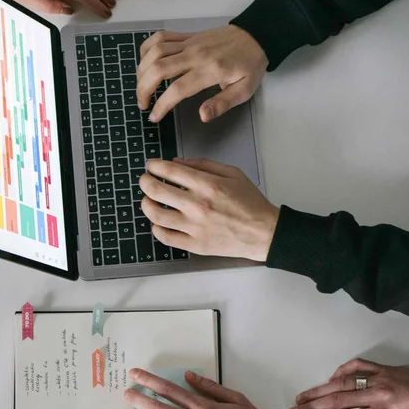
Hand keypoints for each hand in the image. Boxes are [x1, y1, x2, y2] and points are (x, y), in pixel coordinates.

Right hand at [136, 25, 266, 121]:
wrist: (256, 35)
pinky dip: (147, 48)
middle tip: (142, 104)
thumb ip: (222, 103)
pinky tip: (145, 62)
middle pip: (159, 68)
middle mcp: (195, 54)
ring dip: (142, 70)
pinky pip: (160, 37)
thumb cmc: (250, 65)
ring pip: (155, 52)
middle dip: (144, 88)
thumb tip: (202, 116)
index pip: (177, 89)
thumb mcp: (244, 90)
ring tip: (141, 86)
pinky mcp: (187, 36)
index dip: (161, 105)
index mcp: (210, 71)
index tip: (154, 116)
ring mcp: (189, 43)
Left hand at [139, 158, 278, 260]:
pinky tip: (158, 223)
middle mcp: (198, 206)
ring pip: (156, 215)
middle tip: (145, 180)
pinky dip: (156, 229)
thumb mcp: (232, 173)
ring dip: (146, 205)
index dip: (154, 166)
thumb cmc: (250, 203)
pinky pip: (166, 238)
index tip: (151, 166)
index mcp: (208, 185)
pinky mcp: (196, 245)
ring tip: (148, 201)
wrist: (263, 232)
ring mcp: (195, 227)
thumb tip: (177, 163)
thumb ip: (203, 165)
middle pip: (156, 191)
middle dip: (145, 182)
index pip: (169, 171)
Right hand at [294, 359, 408, 408]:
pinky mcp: (384, 368)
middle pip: (336, 399)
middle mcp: (375, 395)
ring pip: (342, 382)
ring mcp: (379, 378)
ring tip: (304, 395)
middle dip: (312, 406)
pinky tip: (332, 378)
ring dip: (321, 389)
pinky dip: (342, 370)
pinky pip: (358, 366)